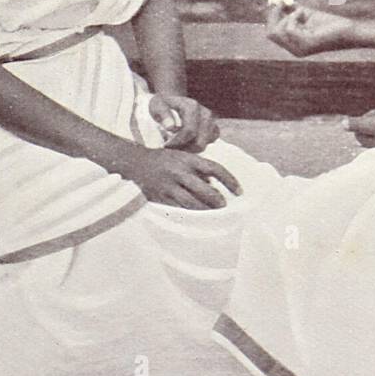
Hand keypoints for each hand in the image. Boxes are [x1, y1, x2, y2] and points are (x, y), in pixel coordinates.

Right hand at [123, 145, 241, 208]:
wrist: (134, 162)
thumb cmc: (164, 160)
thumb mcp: (183, 157)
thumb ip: (199, 170)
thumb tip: (216, 187)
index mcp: (189, 159)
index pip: (216, 169)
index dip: (230, 181)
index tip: (240, 192)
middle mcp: (180, 171)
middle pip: (207, 191)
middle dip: (219, 202)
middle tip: (224, 207)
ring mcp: (170, 186)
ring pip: (193, 204)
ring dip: (206, 211)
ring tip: (213, 216)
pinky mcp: (161, 198)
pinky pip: (179, 210)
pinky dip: (189, 215)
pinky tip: (196, 219)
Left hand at [149, 93, 218, 151]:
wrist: (173, 102)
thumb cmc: (164, 105)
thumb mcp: (157, 105)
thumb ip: (163, 114)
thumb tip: (170, 127)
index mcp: (192, 106)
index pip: (189, 131)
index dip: (177, 142)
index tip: (165, 144)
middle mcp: (205, 113)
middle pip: (198, 142)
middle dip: (183, 147)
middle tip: (170, 145)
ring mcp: (211, 122)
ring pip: (202, 146)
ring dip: (188, 148)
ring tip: (176, 142)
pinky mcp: (213, 129)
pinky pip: (206, 145)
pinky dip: (194, 147)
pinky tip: (184, 142)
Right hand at [266, 2, 351, 56]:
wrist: (347, 30)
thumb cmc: (329, 23)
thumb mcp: (306, 15)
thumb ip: (291, 10)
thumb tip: (276, 1)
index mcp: (293, 45)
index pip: (271, 33)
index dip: (271, 17)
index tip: (277, 2)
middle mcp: (294, 50)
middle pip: (270, 34)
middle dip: (273, 16)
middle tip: (281, 3)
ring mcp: (299, 49)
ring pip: (277, 31)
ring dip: (287, 16)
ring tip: (301, 11)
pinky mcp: (306, 45)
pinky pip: (289, 28)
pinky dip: (294, 16)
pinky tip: (304, 14)